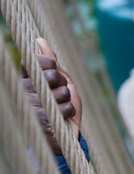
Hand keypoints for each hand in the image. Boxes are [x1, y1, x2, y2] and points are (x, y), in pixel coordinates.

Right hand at [20, 38, 80, 155]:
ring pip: (61, 92)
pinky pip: (65, 108)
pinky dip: (69, 111)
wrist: (64, 132)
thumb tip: (40, 41)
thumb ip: (50, 62)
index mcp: (26, 79)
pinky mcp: (40, 120)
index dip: (48, 63)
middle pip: (51, 76)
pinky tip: (62, 117)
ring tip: (60, 106)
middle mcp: (24, 90)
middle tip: (59, 92)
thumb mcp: (59, 80)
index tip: (54, 69)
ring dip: (67, 100)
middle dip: (63, 84)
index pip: (35, 61)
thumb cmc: (61, 103)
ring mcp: (31, 105)